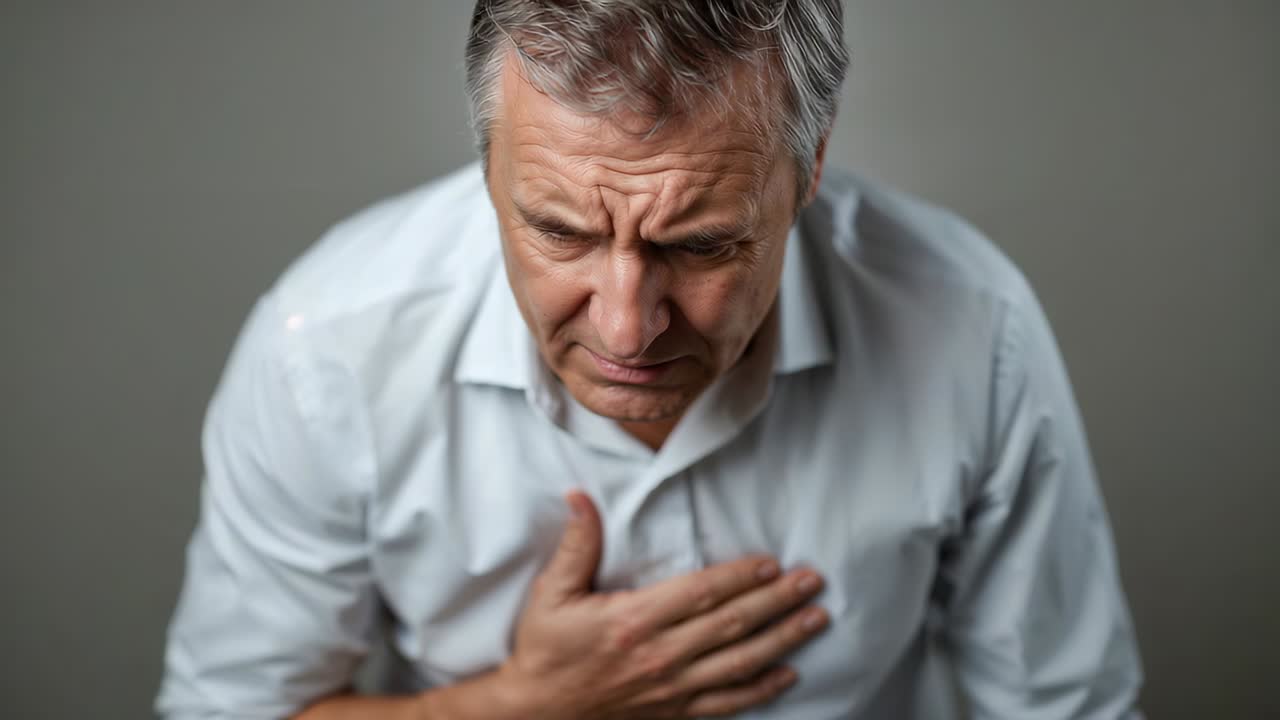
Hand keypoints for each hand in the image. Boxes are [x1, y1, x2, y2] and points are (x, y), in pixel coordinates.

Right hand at [497, 491, 827, 718]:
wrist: (536, 712)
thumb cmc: (545, 649)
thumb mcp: (551, 593)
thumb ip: (576, 544)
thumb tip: (579, 496)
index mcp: (634, 621)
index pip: (701, 592)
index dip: (742, 576)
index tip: (772, 562)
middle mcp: (660, 655)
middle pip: (732, 624)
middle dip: (778, 601)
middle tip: (813, 582)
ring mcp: (671, 688)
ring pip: (740, 661)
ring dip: (783, 639)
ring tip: (816, 618)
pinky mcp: (675, 712)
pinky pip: (728, 702)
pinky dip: (762, 689)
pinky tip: (788, 673)